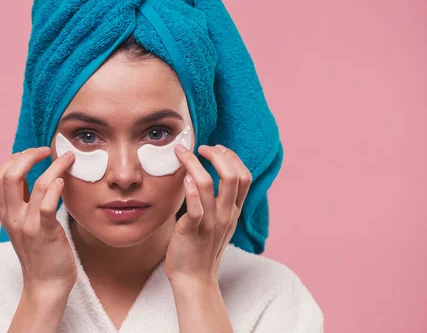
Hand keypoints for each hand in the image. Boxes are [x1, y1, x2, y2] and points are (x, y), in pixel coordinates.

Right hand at [0, 147, 76, 295]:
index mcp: (6, 213)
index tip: (34, 153)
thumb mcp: (26, 224)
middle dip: (28, 155)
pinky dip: (55, 188)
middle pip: (8, 175)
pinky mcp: (45, 233)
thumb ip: (26, 202)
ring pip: (36, 184)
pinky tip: (64, 181)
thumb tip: (33, 177)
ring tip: (68, 159)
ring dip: (54, 166)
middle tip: (47, 150)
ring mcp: (27, 225)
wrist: (46, 285)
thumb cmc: (42, 253)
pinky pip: (47, 205)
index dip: (15, 158)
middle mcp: (12, 217)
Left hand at [165, 144, 251, 285]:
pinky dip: (191, 190)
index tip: (216, 148)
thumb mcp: (218, 223)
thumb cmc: (201, 248)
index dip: (232, 157)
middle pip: (232, 175)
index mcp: (233, 211)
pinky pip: (195, 208)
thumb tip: (204, 175)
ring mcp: (210, 223)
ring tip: (182, 153)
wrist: (194, 279)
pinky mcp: (192, 230)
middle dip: (217, 155)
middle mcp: (226, 215)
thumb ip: (218, 201)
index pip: (244, 176)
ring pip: (209, 184)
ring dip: (194, 163)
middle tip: (201, 147)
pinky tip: (184, 178)